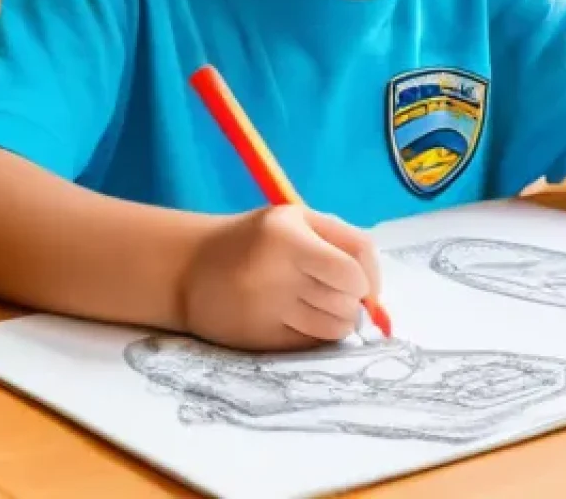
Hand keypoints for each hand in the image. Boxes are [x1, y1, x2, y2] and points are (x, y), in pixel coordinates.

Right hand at [181, 206, 380, 350]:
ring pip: (334, 328)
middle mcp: (275, 272)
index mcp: (288, 236)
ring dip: (336, 320)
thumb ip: (344, 243)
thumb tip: (375, 294)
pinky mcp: (258, 339)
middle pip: (347, 302)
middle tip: (332, 291)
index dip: (367, 281)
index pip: (353, 269)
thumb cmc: (259, 239)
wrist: (190, 267)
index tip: (359, 282)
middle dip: (351, 301)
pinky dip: (314, 334)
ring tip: (314, 303)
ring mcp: (265, 309)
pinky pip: (311, 344)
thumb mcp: (298, 220)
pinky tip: (295, 317)